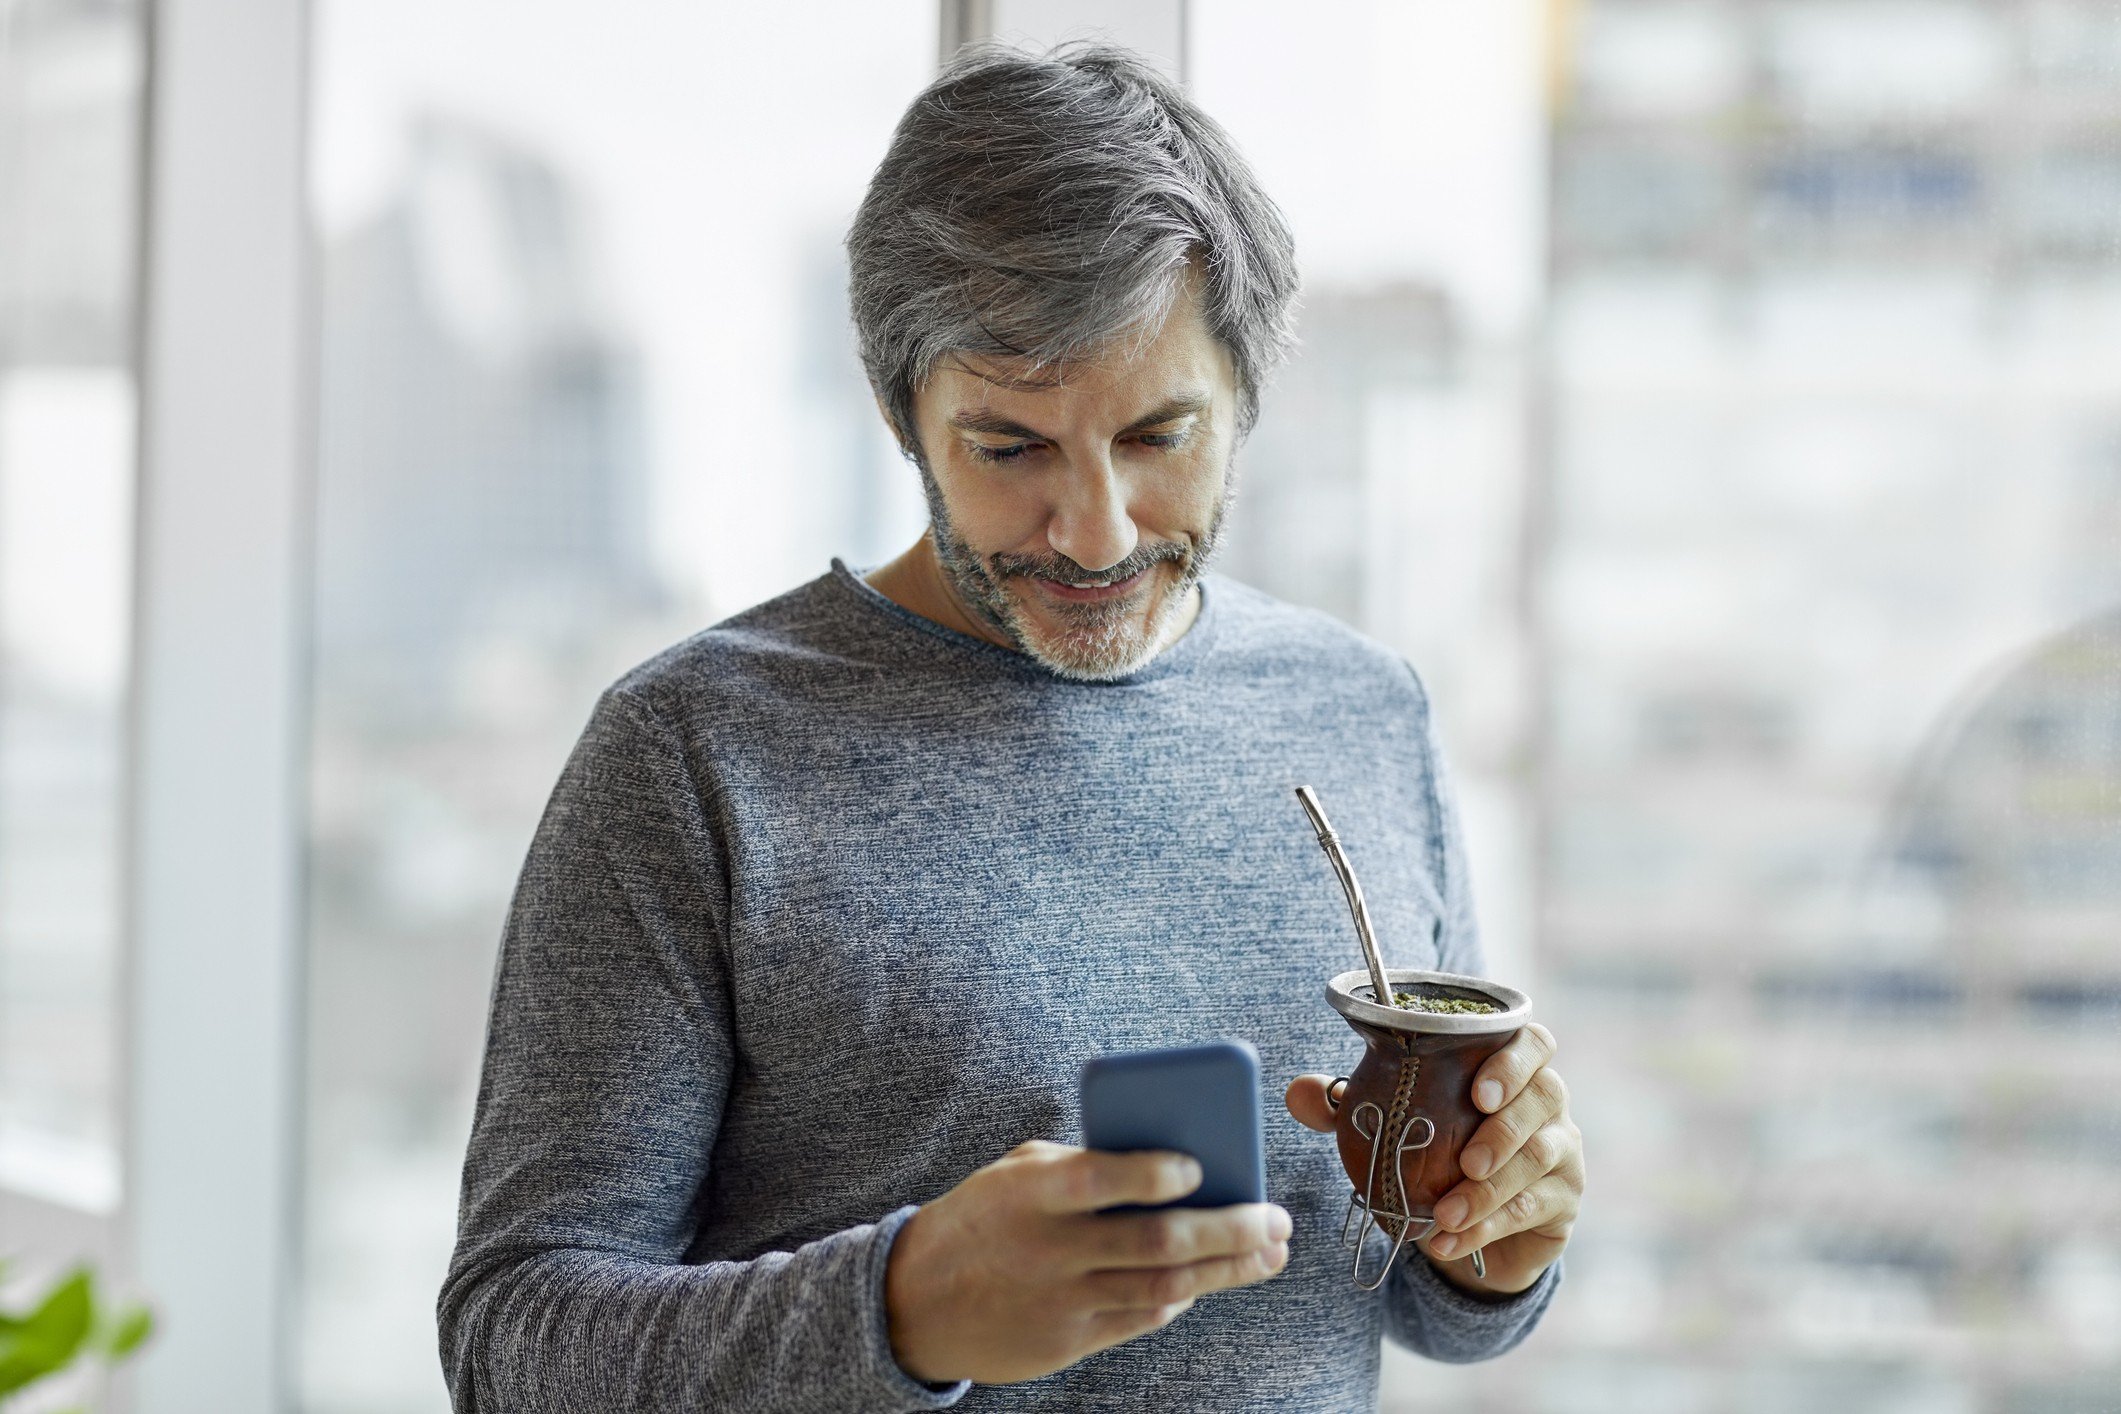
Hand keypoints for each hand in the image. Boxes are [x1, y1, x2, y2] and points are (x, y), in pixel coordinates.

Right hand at [884, 1139, 1291, 1384]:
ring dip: (1226, 1270)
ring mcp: (1061, 1301)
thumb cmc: (984, 1217)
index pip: (1102, 1180)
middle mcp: (1050, 1249)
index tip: (1201, 1167)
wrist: (915, 1302)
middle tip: (1276, 1219)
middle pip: (1155, 1241)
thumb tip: (1170, 1160)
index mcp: (1032, 1193)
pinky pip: (1140, 1319)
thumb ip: (1082, 1162)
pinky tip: (1210, 1280)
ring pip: (1163, 1287)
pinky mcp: (1068, 1342)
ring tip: (1269, 1253)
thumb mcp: (1016, 1171)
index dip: (1154, 1175)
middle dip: (1228, 1230)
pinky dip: (1182, 1298)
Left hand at [1283, 1022, 1581, 1297]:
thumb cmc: (1435, 1149)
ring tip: (1446, 1213)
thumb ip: (1346, 1104)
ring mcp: (1564, 1149)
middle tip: (1468, 1160)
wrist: (1476, 1219)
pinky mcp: (1565, 1198)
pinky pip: (1533, 1209)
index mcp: (1512, 1065)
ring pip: (1540, 1159)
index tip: (1478, 1092)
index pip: (1531, 1042)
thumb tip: (1297, 1091)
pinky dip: (1487, 1226)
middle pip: (1545, 1097)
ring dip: (1491, 1190)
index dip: (1512, 1061)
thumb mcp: (1390, 1123)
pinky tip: (1448, 1241)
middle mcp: (1548, 1101)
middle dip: (1506, 1130)